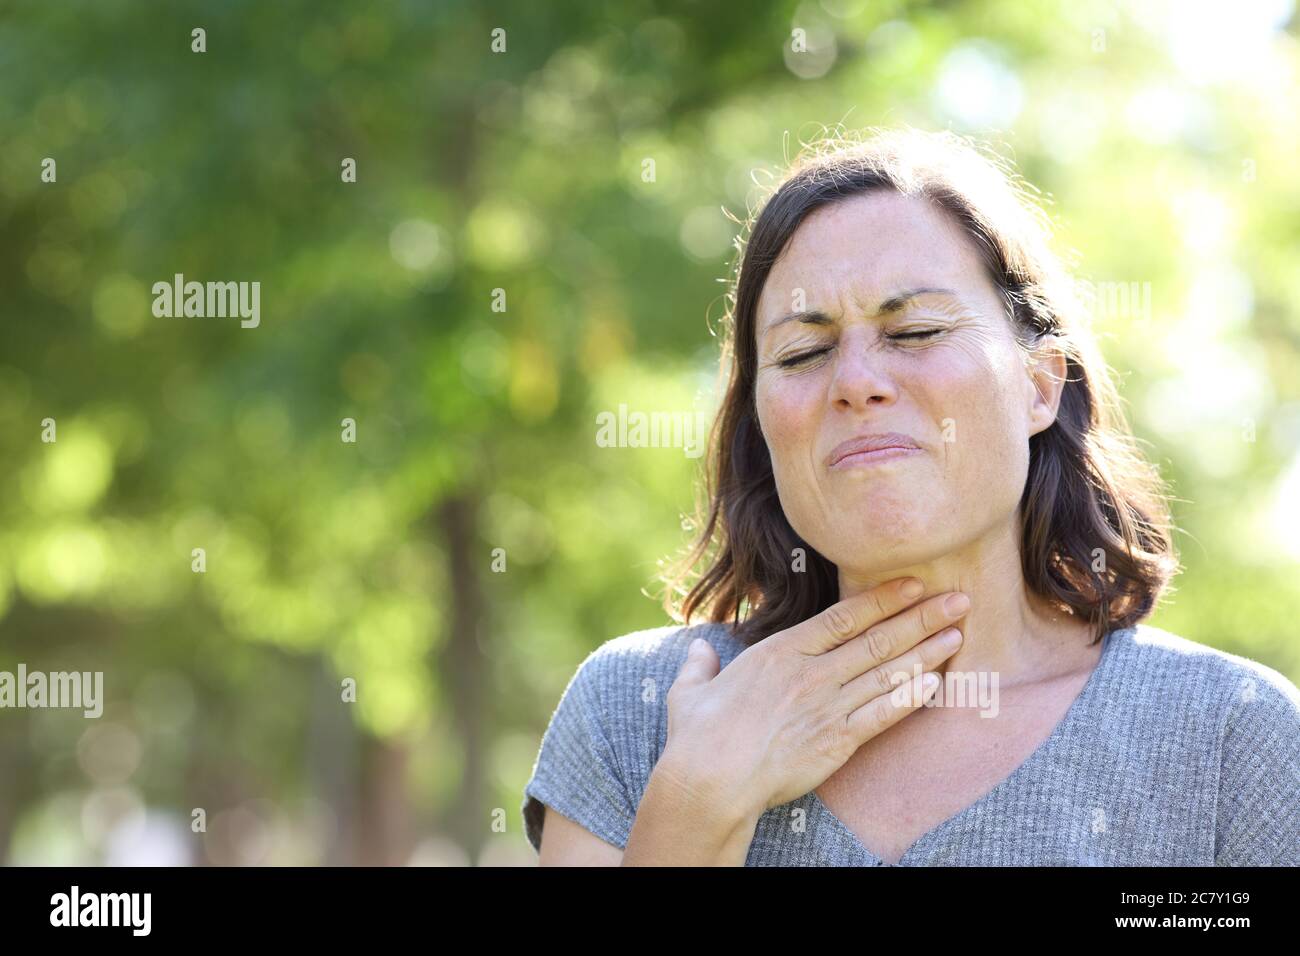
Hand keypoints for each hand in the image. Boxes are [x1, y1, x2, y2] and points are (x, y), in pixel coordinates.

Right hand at [657, 577, 967, 817]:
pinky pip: (884, 714)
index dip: (882, 599)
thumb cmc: (696, 736)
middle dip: (921, 618)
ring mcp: (827, 707)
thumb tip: (699, 649)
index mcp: (780, 652)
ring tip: (958, 635)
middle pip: (877, 639)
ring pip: (888, 672)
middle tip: (958, 600)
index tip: (913, 584)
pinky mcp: (837, 741)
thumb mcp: (690, 690)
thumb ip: (700, 665)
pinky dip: (911, 696)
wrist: (710, 780)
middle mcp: (811, 673)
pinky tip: (936, 682)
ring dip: (926, 653)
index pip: (843, 617)